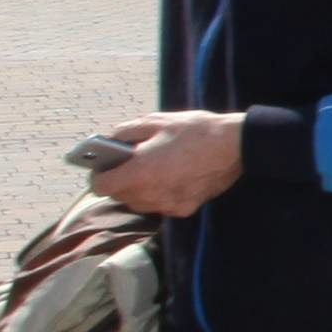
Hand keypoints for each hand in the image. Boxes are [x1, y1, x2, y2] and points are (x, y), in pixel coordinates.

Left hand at [86, 111, 249, 216]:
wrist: (234, 146)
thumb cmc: (193, 130)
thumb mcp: (155, 122)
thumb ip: (125, 132)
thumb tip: (110, 141)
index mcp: (138, 172)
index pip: (100, 187)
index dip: (98, 175)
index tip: (104, 165)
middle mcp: (150, 195)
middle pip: (119, 196)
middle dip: (119, 180)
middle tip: (130, 162)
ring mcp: (167, 205)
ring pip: (139, 203)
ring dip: (138, 189)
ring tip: (151, 169)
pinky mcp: (184, 209)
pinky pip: (160, 205)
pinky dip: (159, 194)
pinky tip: (172, 177)